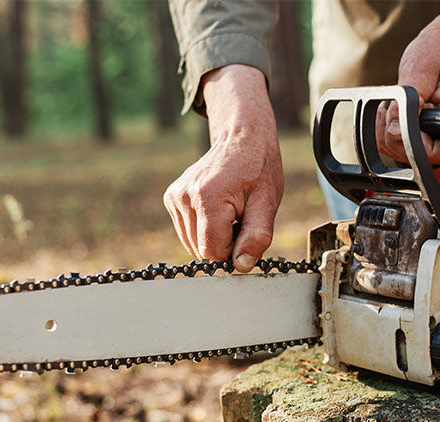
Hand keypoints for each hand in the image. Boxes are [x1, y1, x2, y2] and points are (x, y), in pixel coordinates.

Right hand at [163, 65, 282, 271]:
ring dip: (213, 237)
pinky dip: (203, 228)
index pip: (212, 251)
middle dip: (223, 243)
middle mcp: (185, 197)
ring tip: (230, 213)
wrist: (242, 138)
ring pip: (192, 244)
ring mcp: (175, 197)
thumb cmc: (259, 169)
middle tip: (240, 218)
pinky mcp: (172, 198)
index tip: (245, 229)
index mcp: (208, 197)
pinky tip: (217, 210)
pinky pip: (187, 232)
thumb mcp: (267, 203)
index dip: (232, 250)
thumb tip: (241, 266)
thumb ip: (256, 237)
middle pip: (200, 250)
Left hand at [377, 0, 439, 164]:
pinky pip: (402, 148)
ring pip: (409, 157)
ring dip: (389, 139)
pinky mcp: (425, 134)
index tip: (398, 123)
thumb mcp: (420, 70)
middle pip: (423, 159)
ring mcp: (439, 135)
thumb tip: (395, 129)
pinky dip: (387, 136)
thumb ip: (407, 102)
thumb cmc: (438, 51)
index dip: (415, 145)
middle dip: (396, 141)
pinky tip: (386, 117)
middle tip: (388, 115)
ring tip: (388, 112)